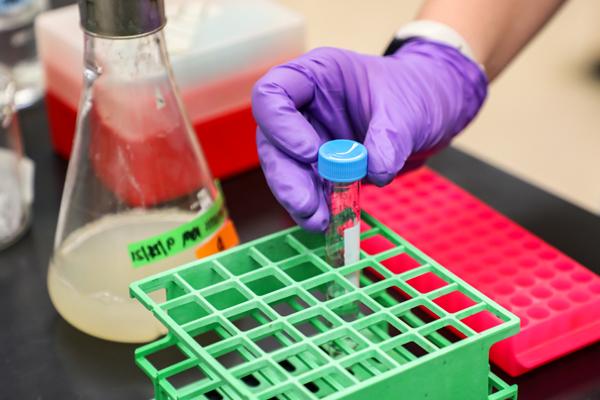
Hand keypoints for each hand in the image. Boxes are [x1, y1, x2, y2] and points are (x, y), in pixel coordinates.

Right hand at [252, 39, 486, 230]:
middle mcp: (305, 107)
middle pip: (273, 142)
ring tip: (320, 221)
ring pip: (286, 170)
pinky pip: (309, 187)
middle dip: (287, 177)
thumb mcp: (407, 109)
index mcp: (316, 76)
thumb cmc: (416, 92)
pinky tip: (328, 220)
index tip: (312, 154)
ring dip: (298, 198)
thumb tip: (375, 171)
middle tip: (307, 205)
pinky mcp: (322, 165)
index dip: (281, 126)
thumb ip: (389, 137)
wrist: (433, 110)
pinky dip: (316, 206)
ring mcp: (311, 137)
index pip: (273, 94)